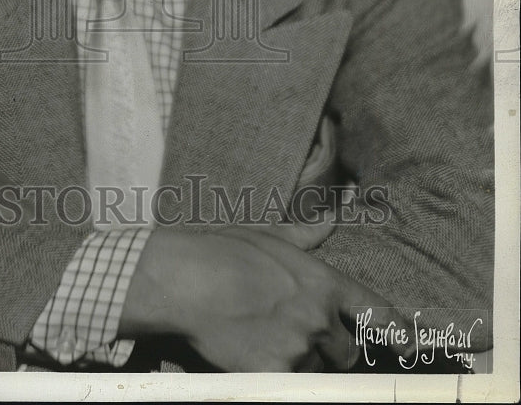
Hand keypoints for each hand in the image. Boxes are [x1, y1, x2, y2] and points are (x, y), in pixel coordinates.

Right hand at [121, 222, 407, 371]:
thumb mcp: (270, 235)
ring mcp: (300, 348)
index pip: (376, 311)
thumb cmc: (224, 251)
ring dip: (296, 362)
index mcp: (323, 281)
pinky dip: (274, 375)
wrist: (188, 280)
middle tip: (291, 333)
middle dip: (326, 347)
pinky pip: (289, 383)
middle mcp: (320, 317)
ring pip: (313, 369)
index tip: (411, 344)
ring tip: (261, 339)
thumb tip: (331, 216)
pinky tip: (252, 356)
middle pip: (345, 351)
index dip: (398, 330)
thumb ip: (306, 233)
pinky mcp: (277, 374)